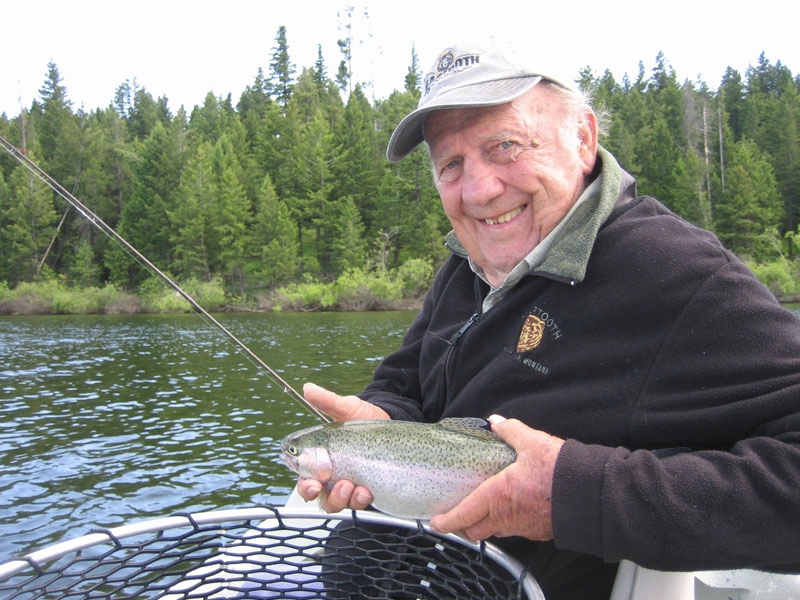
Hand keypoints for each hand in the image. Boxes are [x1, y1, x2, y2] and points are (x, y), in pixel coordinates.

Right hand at [296, 382, 388, 511]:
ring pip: (339, 503)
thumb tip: (308, 388)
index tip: (313, 482)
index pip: (305, 479)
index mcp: (321, 461)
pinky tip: (367, 491)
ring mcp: (351, 485)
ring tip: (354, 486)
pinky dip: (361, 500)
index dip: (305, 485)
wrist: (390, 421)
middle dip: (326, 496)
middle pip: (320, 497)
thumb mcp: (347, 408)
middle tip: (336, 485)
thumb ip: (327, 401)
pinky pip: (359, 504)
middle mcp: (333, 476)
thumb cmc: (364, 417)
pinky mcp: (368, 490)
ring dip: (343, 499)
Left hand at [430, 415, 563, 541]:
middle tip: (458, 515)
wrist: (589, 494)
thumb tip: (496, 421)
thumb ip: (511, 431)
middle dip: (464, 525)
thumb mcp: (532, 442)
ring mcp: (522, 527)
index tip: (436, 523)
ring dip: (487, 523)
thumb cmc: (558, 471)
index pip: (464, 514)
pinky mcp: (538, 531)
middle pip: (476, 530)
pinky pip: (516, 529)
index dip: (447, 521)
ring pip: (496, 530)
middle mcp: (506, 516)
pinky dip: (509, 522)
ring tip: (484, 509)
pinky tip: (513, 508)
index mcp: (497, 496)